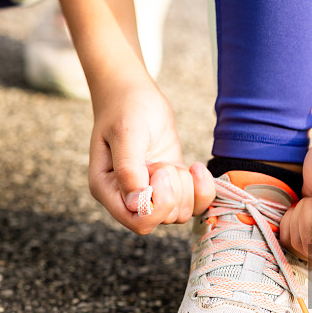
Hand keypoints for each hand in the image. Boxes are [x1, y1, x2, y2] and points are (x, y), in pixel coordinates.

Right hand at [88, 71, 214, 233]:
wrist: (132, 92)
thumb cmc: (125, 107)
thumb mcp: (126, 133)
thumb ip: (129, 169)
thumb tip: (138, 204)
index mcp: (108, 189)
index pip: (138, 220)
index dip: (158, 204)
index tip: (161, 170)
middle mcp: (127, 196)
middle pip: (162, 219)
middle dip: (174, 192)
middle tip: (165, 163)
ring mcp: (150, 192)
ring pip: (179, 213)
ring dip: (186, 188)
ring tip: (173, 162)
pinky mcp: (170, 184)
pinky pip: (194, 203)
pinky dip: (203, 190)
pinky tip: (196, 167)